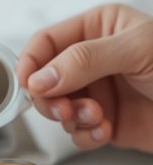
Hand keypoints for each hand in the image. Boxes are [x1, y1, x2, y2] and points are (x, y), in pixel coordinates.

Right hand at [16, 4, 152, 153]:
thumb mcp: (135, 50)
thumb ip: (83, 59)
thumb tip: (40, 77)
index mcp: (98, 28)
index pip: (47, 41)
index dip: (31, 62)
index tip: (28, 84)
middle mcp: (93, 60)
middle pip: (45, 78)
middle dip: (50, 96)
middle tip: (62, 108)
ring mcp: (100, 92)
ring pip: (58, 106)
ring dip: (70, 117)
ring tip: (93, 119)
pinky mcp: (108, 122)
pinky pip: (77, 131)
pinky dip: (84, 135)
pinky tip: (104, 132)